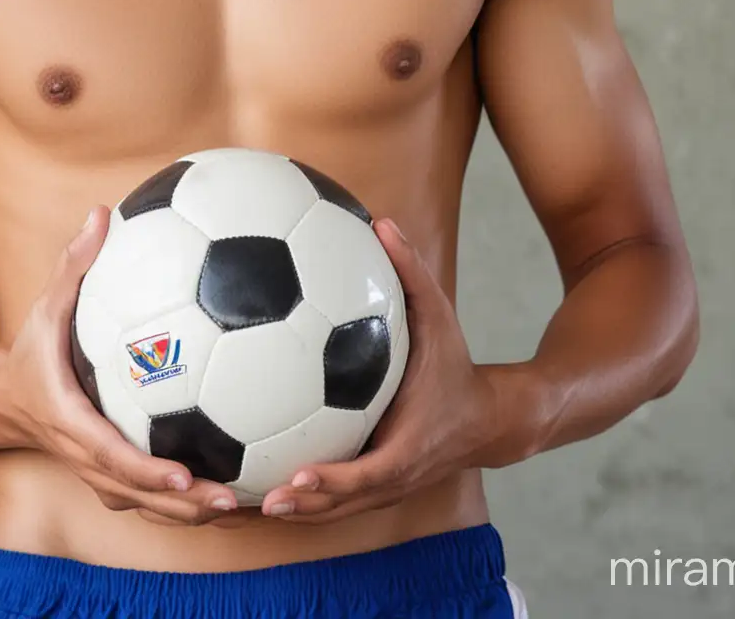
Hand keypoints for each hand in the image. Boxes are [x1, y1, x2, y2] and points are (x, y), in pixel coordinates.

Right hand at [4, 205, 241, 526]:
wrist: (3, 399)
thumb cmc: (31, 350)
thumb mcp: (44, 307)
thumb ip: (73, 265)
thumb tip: (101, 214)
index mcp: (71, 422)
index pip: (111, 455)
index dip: (147, 471)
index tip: (184, 474)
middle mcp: (87, 457)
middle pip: (138, 495)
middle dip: (182, 504)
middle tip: (231, 500)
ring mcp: (98, 473)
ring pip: (145, 506)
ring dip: (189, 511)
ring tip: (240, 505)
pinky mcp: (110, 476)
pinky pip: (146, 497)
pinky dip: (180, 502)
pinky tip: (227, 490)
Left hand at [258, 219, 501, 524]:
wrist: (489, 420)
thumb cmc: (456, 366)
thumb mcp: (441, 317)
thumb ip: (412, 273)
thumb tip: (383, 221)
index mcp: (407, 446)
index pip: (367, 474)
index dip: (332, 482)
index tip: (295, 478)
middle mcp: (393, 476)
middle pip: (342, 506)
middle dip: (302, 508)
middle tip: (258, 501)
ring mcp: (384, 488)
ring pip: (335, 511)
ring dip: (296, 513)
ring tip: (245, 505)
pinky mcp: (375, 487)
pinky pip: (336, 500)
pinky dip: (305, 500)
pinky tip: (259, 483)